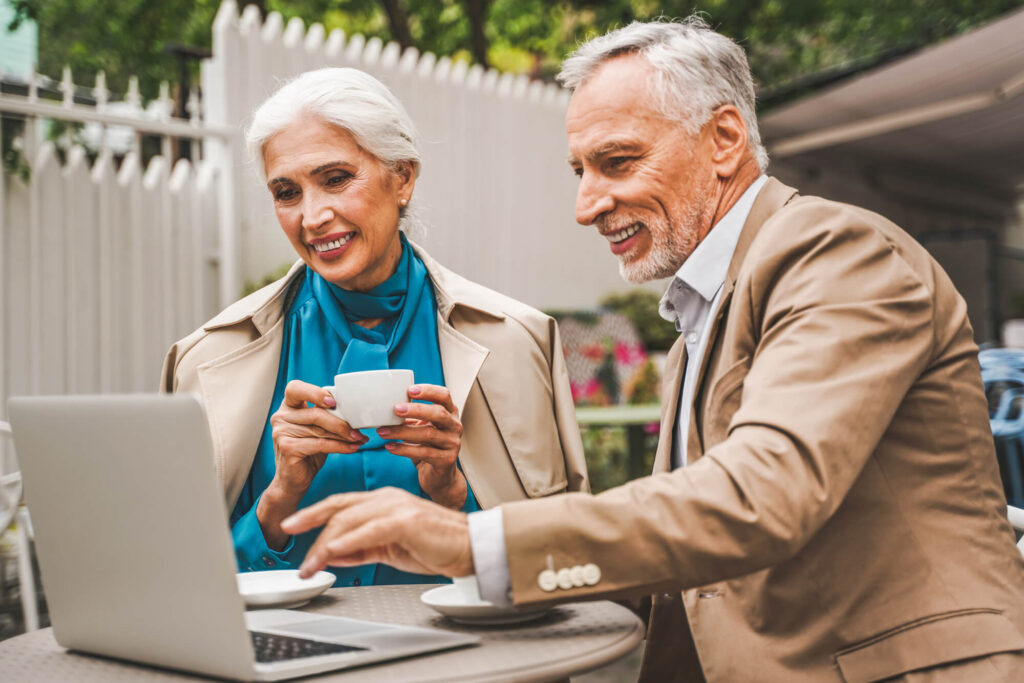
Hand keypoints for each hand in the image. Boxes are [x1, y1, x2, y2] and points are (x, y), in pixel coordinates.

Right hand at [259, 380, 367, 548]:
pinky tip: (353, 448)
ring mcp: (281, 432)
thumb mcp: (318, 429)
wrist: (292, 481)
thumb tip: (358, 411)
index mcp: (288, 407)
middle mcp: (281, 417)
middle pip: (315, 412)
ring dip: (345, 436)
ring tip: (360, 439)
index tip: (334, 402)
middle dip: (341, 422)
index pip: (295, 388)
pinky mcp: (288, 448)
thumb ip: (328, 416)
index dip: (315, 392)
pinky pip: (320, 444)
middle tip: (359, 429)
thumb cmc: (309, 451)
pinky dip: (340, 447)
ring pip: (320, 430)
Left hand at [281, 487, 474, 577]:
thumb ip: (360, 549)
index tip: (292, 525)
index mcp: (383, 502)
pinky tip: (333, 550)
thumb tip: (330, 553)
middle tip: (292, 542)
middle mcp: (387, 499)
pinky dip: (349, 540)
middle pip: (340, 508)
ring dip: (325, 544)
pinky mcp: (407, 521)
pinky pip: (371, 530)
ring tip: (310, 565)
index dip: (313, 513)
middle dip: (310, 524)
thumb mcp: (390, 549)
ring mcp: (397, 507)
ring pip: (350, 521)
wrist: (472, 547)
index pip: (341, 505)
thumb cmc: (438, 546)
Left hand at [377, 384, 466, 508]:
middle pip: (438, 413)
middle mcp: (455, 426)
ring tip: (383, 431)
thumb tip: (385, 405)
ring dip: (402, 432)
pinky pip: (424, 452)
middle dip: (416, 409)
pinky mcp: (446, 460)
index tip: (410, 390)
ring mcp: (453, 444)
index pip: (444, 395)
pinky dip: (404, 449)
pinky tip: (390, 447)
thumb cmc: (428, 446)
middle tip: (395, 409)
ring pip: (428, 434)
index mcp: (450, 413)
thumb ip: (412, 416)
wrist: (439, 477)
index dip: (428, 391)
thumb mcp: (422, 427)